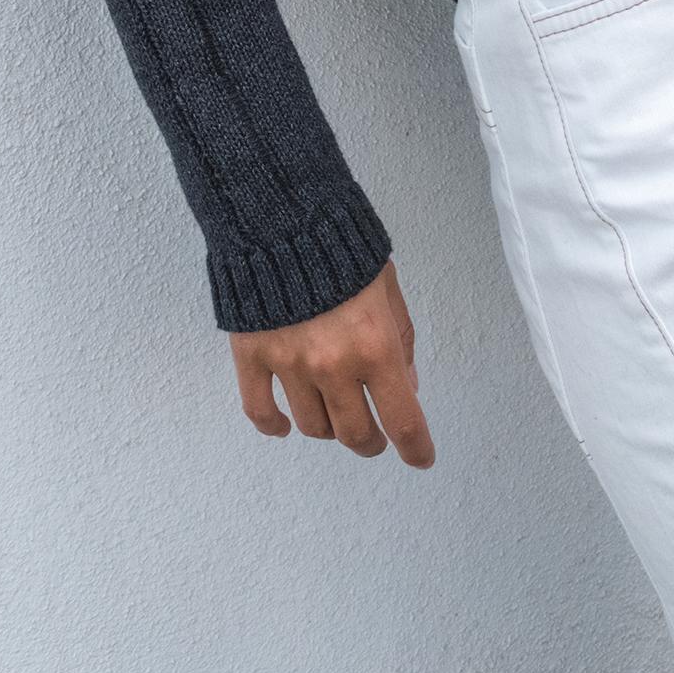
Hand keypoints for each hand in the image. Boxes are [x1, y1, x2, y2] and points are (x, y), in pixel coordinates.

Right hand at [230, 259, 434, 467]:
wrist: (282, 214)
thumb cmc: (343, 245)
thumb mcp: (388, 286)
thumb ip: (401, 339)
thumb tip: (406, 387)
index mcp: (375, 346)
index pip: (402, 419)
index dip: (415, 448)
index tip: (421, 458)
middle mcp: (333, 364)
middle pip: (354, 434)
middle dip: (371, 441)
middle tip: (375, 436)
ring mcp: (289, 364)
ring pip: (313, 427)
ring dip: (329, 427)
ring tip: (335, 411)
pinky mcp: (252, 356)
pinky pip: (260, 411)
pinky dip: (273, 426)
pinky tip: (284, 425)